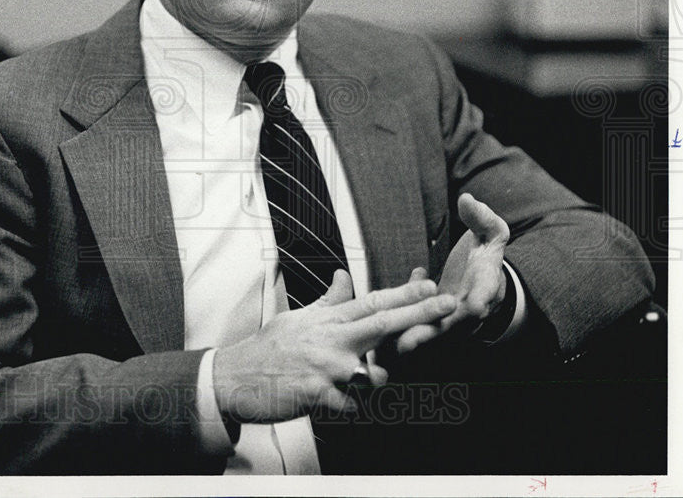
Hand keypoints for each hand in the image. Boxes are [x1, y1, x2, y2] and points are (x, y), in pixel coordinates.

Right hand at [213, 269, 456, 423]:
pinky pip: (353, 406)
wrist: (235, 376)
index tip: (430, 285)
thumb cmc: (269, 348)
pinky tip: (337, 402)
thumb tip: (342, 276)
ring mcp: (326, 368)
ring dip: (376, 381)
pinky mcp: (319, 395)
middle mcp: (332, 340)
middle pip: (383, 323)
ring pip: (374, 373)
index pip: (372, 301)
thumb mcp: (299, 318)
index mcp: (328, 320)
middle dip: (418, 313)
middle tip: (447, 304)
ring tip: (356, 382)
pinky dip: (351, 406)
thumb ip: (328, 301)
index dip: (403, 293)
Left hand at [396, 193, 510, 350]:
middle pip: (449, 327)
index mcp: (485, 287)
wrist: (483, 278)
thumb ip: (482, 218)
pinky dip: (401, 328)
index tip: (471, 306)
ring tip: (385, 344)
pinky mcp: (433, 323)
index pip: (483, 297)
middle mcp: (468, 310)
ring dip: (407, 339)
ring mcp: (450, 321)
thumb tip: (467, 200)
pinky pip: (416, 328)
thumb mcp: (491, 233)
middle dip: (430, 334)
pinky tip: (384, 320)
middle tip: (407, 342)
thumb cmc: (484, 254)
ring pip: (429, 335)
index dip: (476, 303)